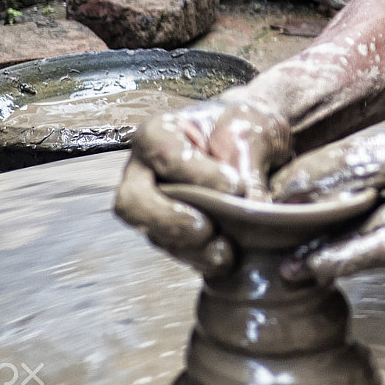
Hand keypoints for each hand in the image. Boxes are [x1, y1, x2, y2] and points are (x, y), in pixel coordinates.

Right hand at [113, 96, 292, 277]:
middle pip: (132, 202)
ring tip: (225, 249)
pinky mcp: (171, 231)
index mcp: (158, 133)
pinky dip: (199, 259)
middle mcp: (145, 171)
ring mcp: (154, 205)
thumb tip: (252, 206)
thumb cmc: (240, 126)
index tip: (234, 185)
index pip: (163, 154)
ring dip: (189, 247)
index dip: (196, 175)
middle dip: (168, 220)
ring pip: (153, 233)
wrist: (250, 141)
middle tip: (206, 228)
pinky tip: (225, 258)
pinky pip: (175, 250)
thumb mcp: (250, 131)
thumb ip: (247, 165)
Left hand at [272, 122, 384, 290]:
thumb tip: (327, 204)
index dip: (307, 175)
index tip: (263, 197)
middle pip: (353, 171)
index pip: (355, 151)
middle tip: (252, 223)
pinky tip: (317, 269)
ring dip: (316, 236)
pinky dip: (348, 256)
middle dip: (300, 199)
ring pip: (366, 208)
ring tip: (275, 257)